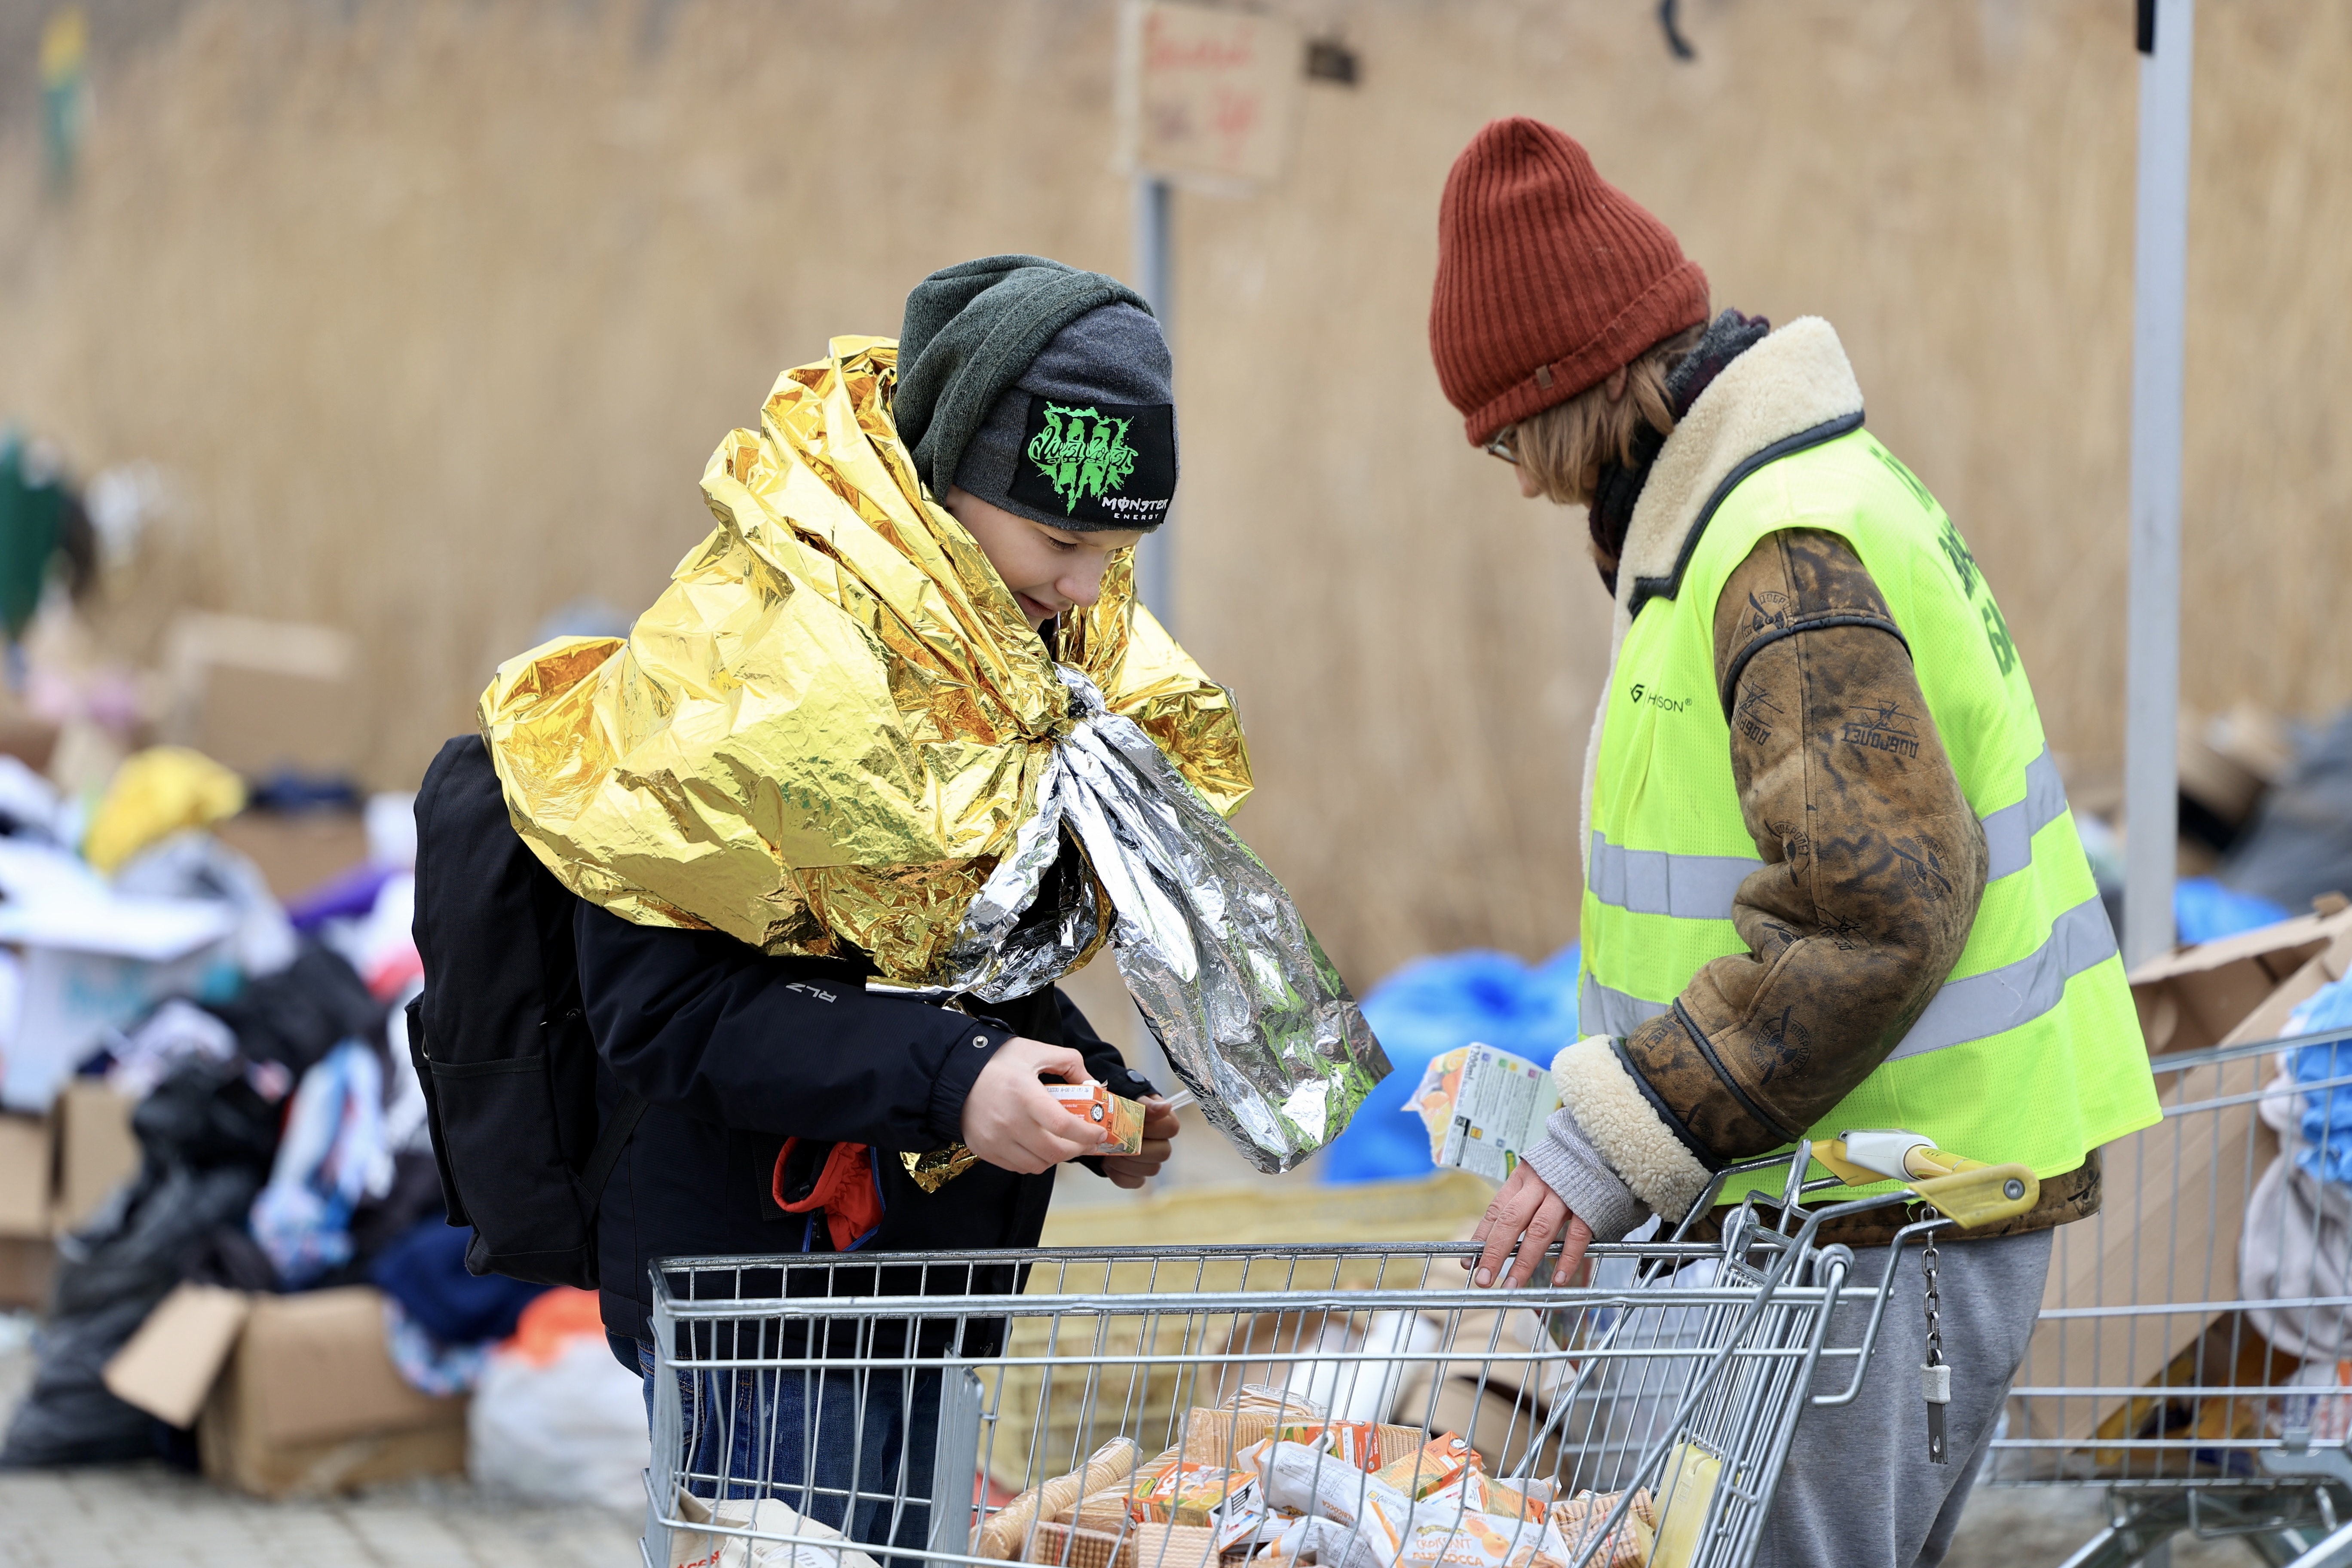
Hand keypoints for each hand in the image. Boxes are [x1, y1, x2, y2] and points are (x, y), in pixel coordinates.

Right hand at [959, 1038, 1098, 1173]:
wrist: (953, 1073)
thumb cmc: (995, 1061)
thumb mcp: (1034, 1051)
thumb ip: (1068, 1062)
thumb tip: (1091, 1083)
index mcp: (1025, 1095)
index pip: (1063, 1125)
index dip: (1087, 1134)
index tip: (1099, 1133)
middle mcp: (1010, 1122)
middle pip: (1054, 1151)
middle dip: (1078, 1149)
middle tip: (1086, 1141)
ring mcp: (996, 1140)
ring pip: (1038, 1164)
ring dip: (1057, 1157)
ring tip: (1062, 1143)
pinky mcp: (986, 1150)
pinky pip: (1019, 1167)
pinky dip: (1035, 1161)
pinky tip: (1039, 1146)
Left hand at [1101, 1096, 1181, 1189]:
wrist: (1096, 1120)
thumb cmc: (1116, 1105)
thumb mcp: (1128, 1098)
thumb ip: (1145, 1104)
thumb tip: (1165, 1107)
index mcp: (1162, 1120)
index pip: (1171, 1128)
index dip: (1153, 1128)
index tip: (1134, 1123)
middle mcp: (1160, 1142)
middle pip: (1163, 1152)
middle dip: (1138, 1148)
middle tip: (1118, 1142)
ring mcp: (1149, 1161)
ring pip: (1150, 1169)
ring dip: (1126, 1162)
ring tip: (1109, 1152)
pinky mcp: (1135, 1174)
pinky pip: (1134, 1182)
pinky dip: (1118, 1174)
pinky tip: (1107, 1163)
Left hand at [1465, 1163, 1595, 1288]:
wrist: (1605, 1146)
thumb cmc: (1566, 1168)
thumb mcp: (1537, 1176)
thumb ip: (1521, 1201)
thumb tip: (1497, 1235)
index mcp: (1522, 1178)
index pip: (1496, 1211)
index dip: (1482, 1237)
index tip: (1468, 1262)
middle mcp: (1539, 1186)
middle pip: (1511, 1221)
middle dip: (1495, 1252)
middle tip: (1483, 1279)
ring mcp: (1564, 1195)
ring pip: (1539, 1231)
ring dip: (1524, 1261)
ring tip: (1512, 1286)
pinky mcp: (1589, 1205)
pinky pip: (1577, 1236)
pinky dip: (1567, 1259)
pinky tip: (1558, 1279)